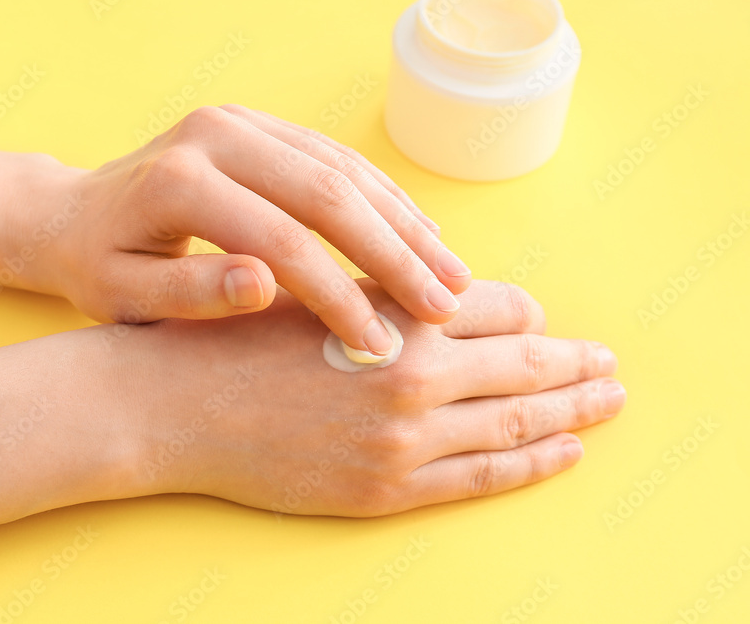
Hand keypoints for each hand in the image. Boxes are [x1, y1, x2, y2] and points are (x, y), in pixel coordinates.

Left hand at [27, 106, 470, 355]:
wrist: (75, 214)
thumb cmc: (99, 268)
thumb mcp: (124, 297)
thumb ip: (190, 294)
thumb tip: (264, 286)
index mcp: (180, 180)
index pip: (281, 239)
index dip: (338, 295)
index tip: (379, 347)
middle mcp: (215, 134)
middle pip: (328, 193)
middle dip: (395, 255)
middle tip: (445, 307)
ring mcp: (242, 121)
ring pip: (345, 169)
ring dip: (405, 224)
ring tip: (452, 276)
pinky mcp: (261, 125)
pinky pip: (338, 158)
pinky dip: (385, 199)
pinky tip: (422, 236)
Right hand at [115, 280, 622, 516]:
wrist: (168, 403)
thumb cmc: (233, 334)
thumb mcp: (318, 290)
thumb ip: (391, 294)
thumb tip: (461, 298)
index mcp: (396, 314)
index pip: (501, 307)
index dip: (527, 314)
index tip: (541, 321)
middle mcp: (413, 375)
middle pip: (528, 363)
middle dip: (577, 361)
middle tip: (610, 362)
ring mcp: (403, 439)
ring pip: (519, 420)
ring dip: (575, 408)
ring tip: (608, 400)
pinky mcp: (383, 489)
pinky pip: (483, 477)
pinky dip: (533, 463)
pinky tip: (566, 451)